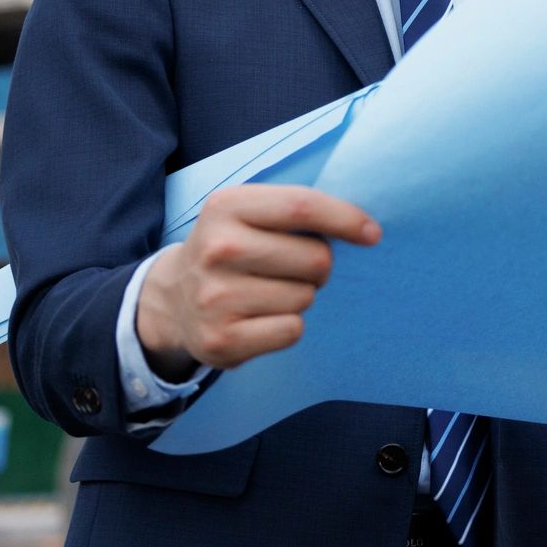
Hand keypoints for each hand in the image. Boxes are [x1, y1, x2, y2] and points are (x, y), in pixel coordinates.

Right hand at [136, 184, 380, 379]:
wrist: (173, 299)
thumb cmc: (232, 248)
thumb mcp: (249, 212)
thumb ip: (297, 210)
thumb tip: (365, 227)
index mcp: (226, 206)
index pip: (303, 206)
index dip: (346, 219)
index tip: (372, 233)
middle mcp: (216, 249)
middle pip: (315, 258)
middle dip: (319, 265)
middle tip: (293, 268)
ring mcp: (215, 297)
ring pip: (305, 296)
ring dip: (300, 295)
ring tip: (268, 291)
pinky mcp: (221, 339)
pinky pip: (292, 330)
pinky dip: (288, 325)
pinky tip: (261, 317)